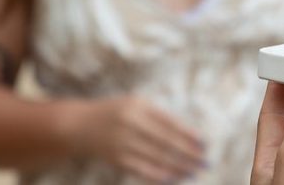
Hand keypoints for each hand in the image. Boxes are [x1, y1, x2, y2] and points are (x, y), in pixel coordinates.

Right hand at [67, 96, 206, 182]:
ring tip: (194, 172)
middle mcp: (131, 123)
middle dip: (188, 154)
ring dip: (177, 167)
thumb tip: (188, 136)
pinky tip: (173, 179)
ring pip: (156, 158)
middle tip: (205, 162)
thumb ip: (157, 117)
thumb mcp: (135, 104)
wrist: (78, 125)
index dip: (189, 135)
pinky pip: (142, 170)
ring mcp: (122, 143)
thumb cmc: (115, 113)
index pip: (170, 123)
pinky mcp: (116, 159)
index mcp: (139, 106)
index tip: (205, 144)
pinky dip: (159, 176)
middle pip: (166, 142)